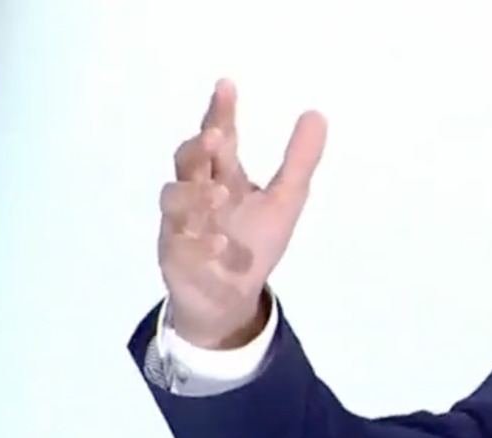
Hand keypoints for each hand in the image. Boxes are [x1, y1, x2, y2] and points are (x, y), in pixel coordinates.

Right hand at [157, 78, 326, 348]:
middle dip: (199, 148)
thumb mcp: (284, 201)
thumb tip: (317, 113)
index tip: (226, 85)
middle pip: (187, 162)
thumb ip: (299, 161)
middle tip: (218, 136)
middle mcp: (196, 194)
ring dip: (195, 196)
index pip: (217, 138)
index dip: (220, 113)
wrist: (232, 298)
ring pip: (175, 200)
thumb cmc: (252, 243)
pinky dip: (200, 244)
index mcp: (222, 176)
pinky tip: (220, 244)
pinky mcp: (178, 259)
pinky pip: (182, 248)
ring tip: (221, 194)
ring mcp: (182, 225)